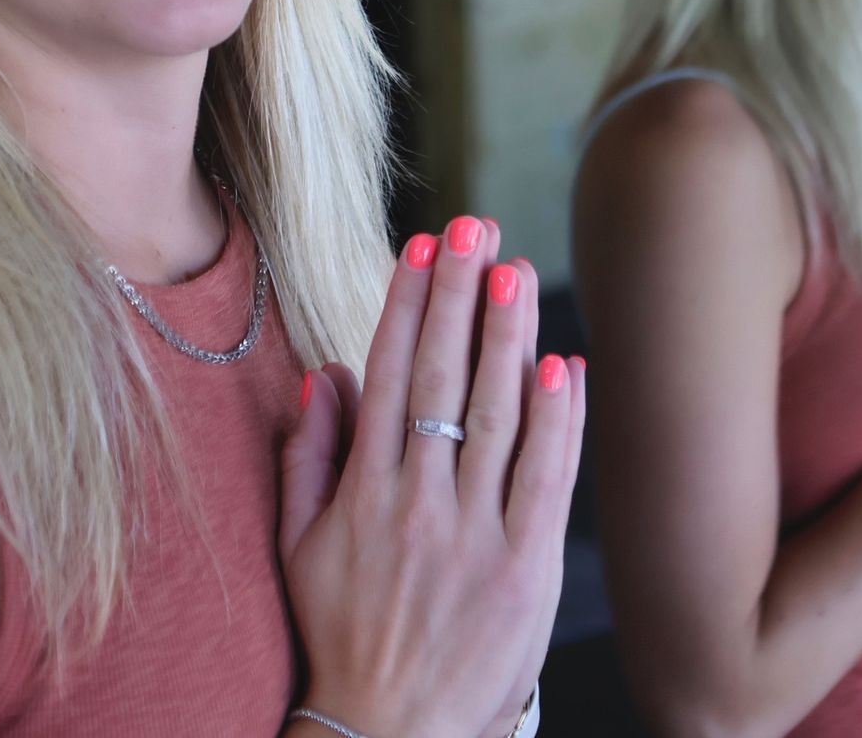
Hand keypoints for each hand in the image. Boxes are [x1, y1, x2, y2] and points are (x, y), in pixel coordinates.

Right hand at [279, 218, 584, 737]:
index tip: (424, 245)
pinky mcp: (524, 573)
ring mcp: (472, 538)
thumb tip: (324, 374)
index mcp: (362, 495)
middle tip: (476, 224)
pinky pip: (544, 481)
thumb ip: (308, 459)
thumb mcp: (299, 550)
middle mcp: (416, 506)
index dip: (407, 305)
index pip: (387, 377)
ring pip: (495, 416)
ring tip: (515, 271)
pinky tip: (562, 364)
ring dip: (507, 336)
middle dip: (459, 296)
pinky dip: (556, 420)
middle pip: (442, 380)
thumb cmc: (342, 637)